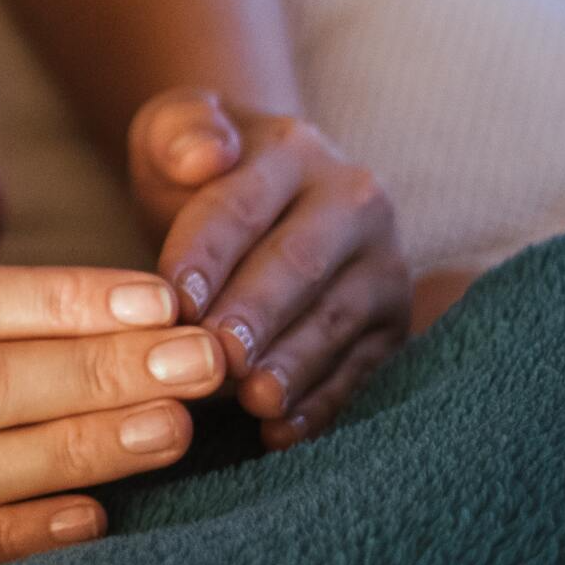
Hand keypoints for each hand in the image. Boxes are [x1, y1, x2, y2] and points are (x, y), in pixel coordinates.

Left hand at [130, 88, 412, 449]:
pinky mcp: (389, 320)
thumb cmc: (196, 169)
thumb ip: (181, 133)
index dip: (207, 255)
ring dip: (296, 365)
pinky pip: (363, 366)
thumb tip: (206, 154)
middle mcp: (352, 203)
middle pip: (298, 265)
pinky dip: (325, 402)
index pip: (241, 207)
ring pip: (336, 318)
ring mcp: (379, 263)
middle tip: (217, 358)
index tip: (176, 301)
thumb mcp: (175, 131)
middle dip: (257, 315)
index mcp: (292, 152)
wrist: (255, 186)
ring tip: (255, 402)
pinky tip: (285, 433)